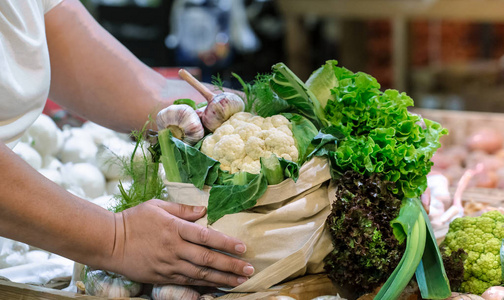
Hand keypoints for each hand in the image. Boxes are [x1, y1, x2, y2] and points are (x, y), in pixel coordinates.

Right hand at [108, 199, 253, 286]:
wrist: (108, 242)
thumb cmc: (133, 220)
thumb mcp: (157, 206)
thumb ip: (182, 209)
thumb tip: (204, 210)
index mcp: (174, 228)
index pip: (206, 236)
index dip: (226, 243)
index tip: (243, 247)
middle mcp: (174, 248)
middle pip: (207, 258)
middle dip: (231, 265)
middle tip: (249, 269)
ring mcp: (168, 265)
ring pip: (200, 273)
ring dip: (222, 278)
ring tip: (240, 280)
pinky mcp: (161, 277)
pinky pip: (187, 282)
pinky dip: (204, 285)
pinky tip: (217, 286)